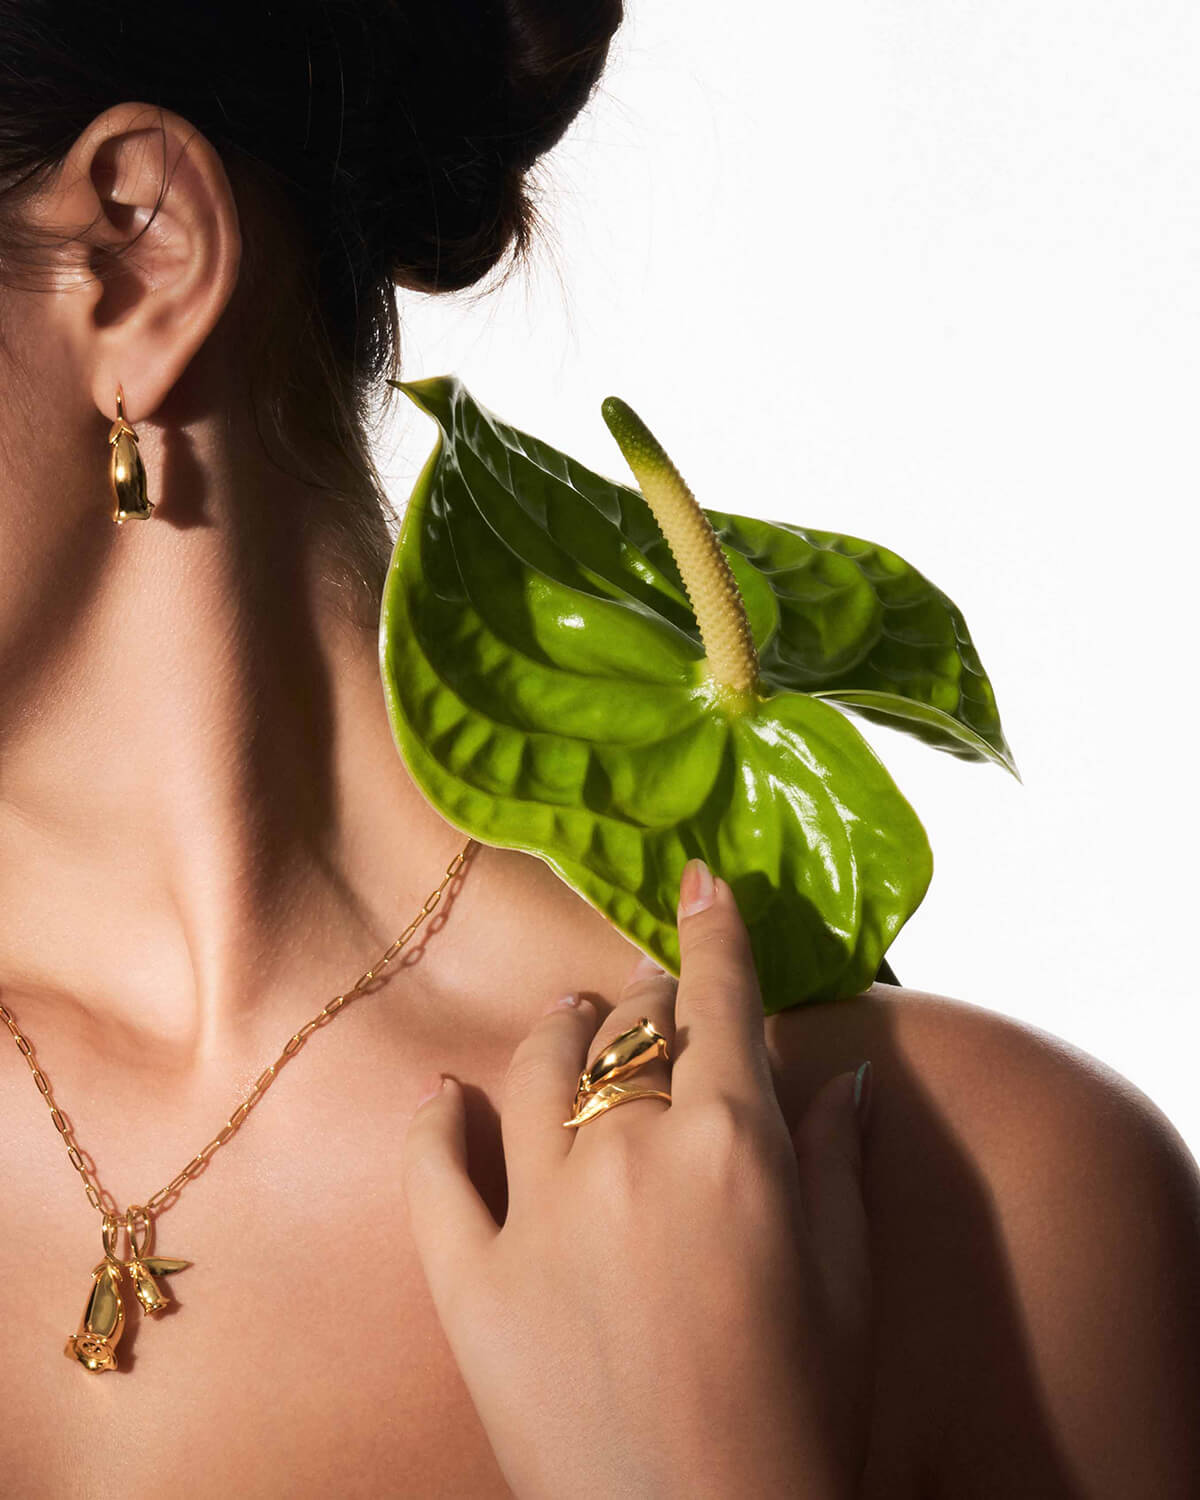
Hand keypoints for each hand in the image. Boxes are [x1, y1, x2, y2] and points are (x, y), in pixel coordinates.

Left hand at [402, 858, 874, 1499]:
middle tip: (658, 1002)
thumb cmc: (803, 1418)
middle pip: (631, 1030)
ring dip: (560, 1032)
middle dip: (649, 1000)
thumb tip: (844, 1081)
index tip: (700, 883)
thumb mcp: (847, 1284)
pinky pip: (437, 1174)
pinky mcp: (471, 1280)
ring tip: (571, 1018)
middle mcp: (629, 1156)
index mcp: (732, 1147)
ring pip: (536, 1071)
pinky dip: (439, 1125)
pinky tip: (445, 1098)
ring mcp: (539, 1214)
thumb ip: (841, 1164)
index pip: (722, 1002)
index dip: (713, 933)